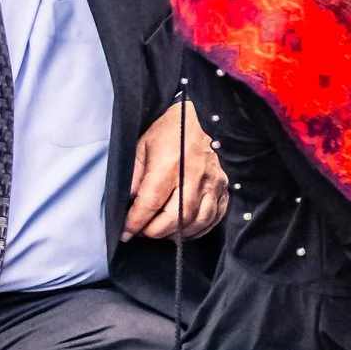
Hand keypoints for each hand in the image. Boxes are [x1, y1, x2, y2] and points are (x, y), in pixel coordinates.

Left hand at [124, 100, 227, 239]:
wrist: (202, 117)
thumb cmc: (169, 131)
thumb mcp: (141, 147)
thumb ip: (133, 175)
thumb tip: (128, 202)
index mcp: (170, 165)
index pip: (151, 203)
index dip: (136, 222)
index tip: (126, 232)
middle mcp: (194, 175)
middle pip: (177, 217)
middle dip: (156, 231)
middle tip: (144, 232)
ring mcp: (213, 183)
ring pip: (198, 220)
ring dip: (178, 233)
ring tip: (163, 232)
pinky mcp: (224, 186)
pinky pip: (216, 216)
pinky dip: (200, 228)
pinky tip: (186, 229)